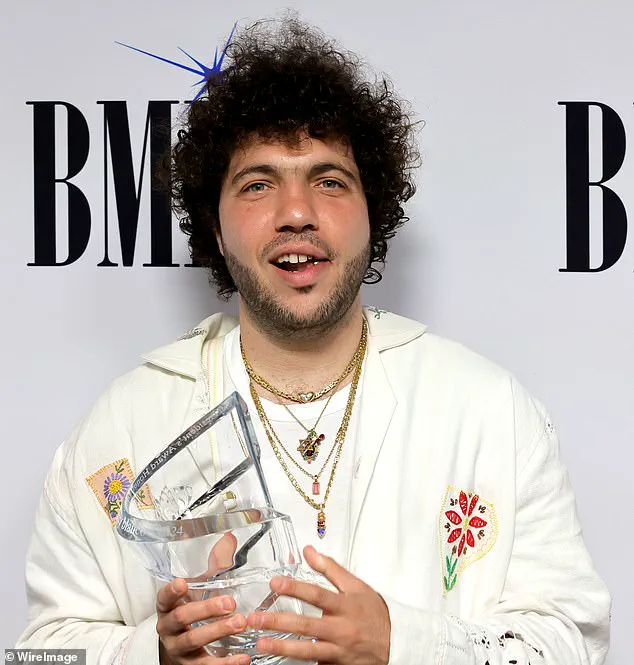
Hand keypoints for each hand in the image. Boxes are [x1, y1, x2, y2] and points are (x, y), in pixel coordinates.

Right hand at [156, 533, 249, 664]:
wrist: (179, 653)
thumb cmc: (191, 615)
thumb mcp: (197, 593)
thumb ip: (212, 568)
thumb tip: (230, 539)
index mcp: (167, 608)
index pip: (164, 598)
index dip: (171, 591)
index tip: (182, 583)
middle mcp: (169, 629)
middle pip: (181, 618)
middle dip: (205, 610)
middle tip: (229, 603)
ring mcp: (178, 650)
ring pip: (193, 641)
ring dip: (217, 631)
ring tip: (239, 623)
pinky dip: (226, 664)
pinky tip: (243, 658)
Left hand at [246, 545, 390, 664]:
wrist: (395, 642)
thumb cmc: (373, 612)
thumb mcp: (355, 585)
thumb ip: (329, 568)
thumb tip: (309, 550)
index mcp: (345, 605)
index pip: (317, 594)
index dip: (295, 588)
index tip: (275, 583)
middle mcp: (341, 629)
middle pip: (306, 625)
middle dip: (278, 621)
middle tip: (255, 618)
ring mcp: (338, 650)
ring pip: (307, 650)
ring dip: (282, 646)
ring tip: (261, 642)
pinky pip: (315, 664)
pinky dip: (298, 661)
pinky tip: (279, 658)